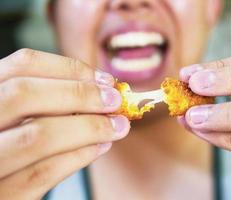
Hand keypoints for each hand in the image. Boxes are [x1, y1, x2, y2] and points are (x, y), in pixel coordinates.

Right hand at [0, 49, 129, 199]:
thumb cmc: (13, 146)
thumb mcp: (19, 116)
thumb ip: (48, 102)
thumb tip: (100, 93)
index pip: (22, 66)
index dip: (68, 68)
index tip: (103, 80)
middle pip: (24, 94)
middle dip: (79, 94)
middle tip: (114, 101)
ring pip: (37, 136)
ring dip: (89, 127)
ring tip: (117, 126)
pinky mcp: (2, 195)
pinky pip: (43, 172)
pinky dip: (79, 156)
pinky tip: (100, 147)